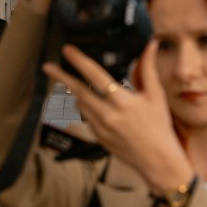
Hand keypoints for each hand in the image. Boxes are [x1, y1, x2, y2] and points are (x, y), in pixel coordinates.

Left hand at [43, 40, 192, 192]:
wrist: (157, 160)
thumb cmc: (159, 126)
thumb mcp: (156, 96)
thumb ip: (148, 69)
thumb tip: (150, 45)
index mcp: (123, 102)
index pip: (96, 76)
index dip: (80, 61)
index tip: (67, 50)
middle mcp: (108, 115)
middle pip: (78, 92)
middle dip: (60, 77)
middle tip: (47, 66)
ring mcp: (100, 128)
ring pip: (80, 105)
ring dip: (75, 92)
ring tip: (70, 82)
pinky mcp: (98, 138)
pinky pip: (86, 118)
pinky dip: (86, 107)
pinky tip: (92, 103)